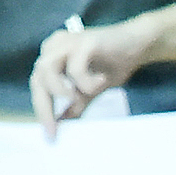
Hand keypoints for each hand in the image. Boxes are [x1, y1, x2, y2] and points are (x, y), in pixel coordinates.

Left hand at [32, 15, 160, 133]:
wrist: (138, 45)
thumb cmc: (112, 64)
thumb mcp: (89, 90)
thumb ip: (75, 103)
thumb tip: (60, 124)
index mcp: (52, 54)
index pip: (37, 83)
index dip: (41, 109)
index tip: (50, 134)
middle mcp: (56, 45)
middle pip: (37, 77)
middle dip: (45, 106)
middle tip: (56, 128)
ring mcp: (70, 41)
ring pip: (47, 68)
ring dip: (61, 90)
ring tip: (78, 98)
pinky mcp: (86, 41)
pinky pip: (75, 68)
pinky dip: (86, 82)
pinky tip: (101, 81)